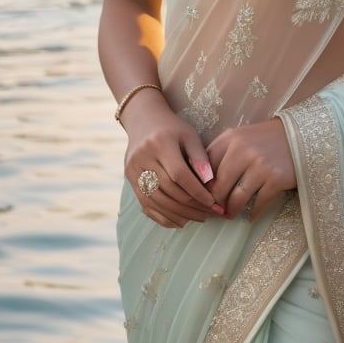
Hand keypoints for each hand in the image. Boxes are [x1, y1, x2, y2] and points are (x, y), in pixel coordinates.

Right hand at [123, 97, 225, 227]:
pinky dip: (164, 217)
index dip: (197, 191)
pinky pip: (146, 206)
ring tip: (199, 218)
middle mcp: (142, 158)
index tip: (213, 202)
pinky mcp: (129, 180)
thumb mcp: (189, 136)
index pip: (179, 174)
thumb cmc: (173, 128)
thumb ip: (200, 157)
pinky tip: (181, 221)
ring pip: (157, 201)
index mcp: (160, 143)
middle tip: (210, 213)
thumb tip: (211, 181)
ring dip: (180, 214)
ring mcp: (133, 171)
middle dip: (191, 206)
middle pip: (168, 190)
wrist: (144, 121)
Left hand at [206, 118, 296, 221]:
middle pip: (219, 186)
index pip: (205, 167)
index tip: (203, 197)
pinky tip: (251, 216)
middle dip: (215, 203)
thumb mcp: (241, 137)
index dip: (202, 186)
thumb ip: (221, 153)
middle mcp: (243, 150)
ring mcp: (260, 165)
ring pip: (236, 198)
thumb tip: (201, 181)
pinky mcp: (276, 179)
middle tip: (216, 210)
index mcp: (230, 138)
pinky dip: (253, 213)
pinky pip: (258, 203)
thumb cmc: (265, 139)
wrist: (299, 136)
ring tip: (230, 214)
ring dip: (231, 211)